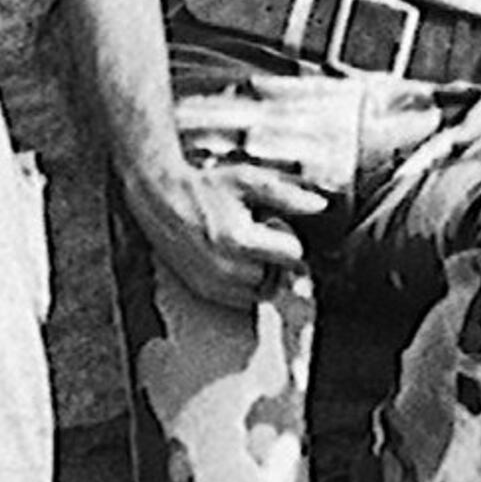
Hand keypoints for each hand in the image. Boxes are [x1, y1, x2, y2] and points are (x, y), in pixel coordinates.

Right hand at [120, 134, 326, 308]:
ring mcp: (213, 283)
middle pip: (279, 277)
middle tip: (264, 235)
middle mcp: (226, 269)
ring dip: (265, 274)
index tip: (275, 223)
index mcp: (240, 241)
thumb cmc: (204, 187)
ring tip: (251, 248)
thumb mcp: (248, 181)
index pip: (291, 255)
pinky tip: (237, 260)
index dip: (289, 236)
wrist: (161, 198)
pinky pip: (240, 300)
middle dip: (278, 257)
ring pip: (261, 292)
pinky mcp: (203, 291)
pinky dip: (246, 285)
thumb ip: (286, 195)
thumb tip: (319, 206)